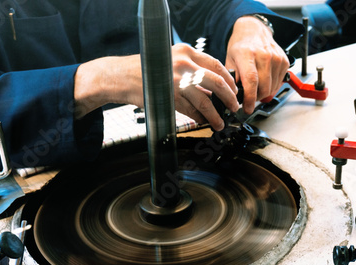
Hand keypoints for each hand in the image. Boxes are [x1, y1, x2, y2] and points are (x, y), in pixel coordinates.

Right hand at [74, 44, 237, 130]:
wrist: (121, 77)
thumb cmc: (146, 70)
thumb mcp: (171, 62)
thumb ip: (191, 71)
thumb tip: (212, 88)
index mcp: (185, 51)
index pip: (215, 64)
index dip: (228, 79)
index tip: (233, 90)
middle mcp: (183, 63)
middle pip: (216, 81)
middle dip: (229, 97)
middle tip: (234, 107)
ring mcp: (177, 80)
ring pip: (205, 100)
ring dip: (215, 114)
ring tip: (220, 122)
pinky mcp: (170, 96)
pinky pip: (191, 110)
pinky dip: (200, 118)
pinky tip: (204, 121)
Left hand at [226, 16, 289, 113]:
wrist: (253, 31)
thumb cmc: (241, 46)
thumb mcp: (229, 60)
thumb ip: (232, 79)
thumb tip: (234, 97)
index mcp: (247, 54)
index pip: (251, 81)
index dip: (250, 98)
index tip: (247, 108)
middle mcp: (264, 55)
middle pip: (263, 87)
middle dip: (255, 98)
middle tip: (248, 97)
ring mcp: (276, 58)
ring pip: (272, 88)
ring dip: (263, 93)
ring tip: (255, 87)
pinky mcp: (284, 61)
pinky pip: (278, 82)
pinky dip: (271, 86)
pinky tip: (264, 79)